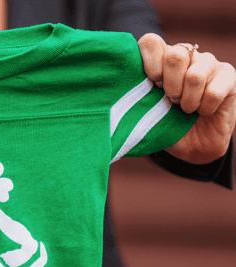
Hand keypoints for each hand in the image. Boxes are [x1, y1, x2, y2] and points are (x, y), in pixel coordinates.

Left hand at [139, 33, 235, 163]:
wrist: (195, 145)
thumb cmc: (167, 126)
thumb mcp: (147, 115)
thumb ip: (137, 100)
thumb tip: (121, 98)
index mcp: (161, 61)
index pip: (151, 42)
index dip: (149, 63)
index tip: (152, 85)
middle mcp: (186, 57)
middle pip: (175, 54)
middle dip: (170, 85)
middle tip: (171, 101)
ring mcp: (209, 64)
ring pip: (196, 74)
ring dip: (188, 100)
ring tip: (186, 110)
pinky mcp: (228, 76)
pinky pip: (215, 90)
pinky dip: (205, 107)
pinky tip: (203, 111)